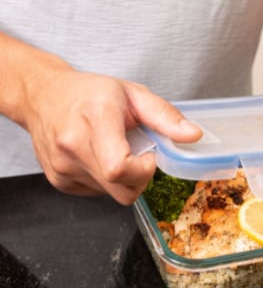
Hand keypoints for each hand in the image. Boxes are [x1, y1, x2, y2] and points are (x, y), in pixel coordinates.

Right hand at [22, 64, 201, 204]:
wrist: (43, 96)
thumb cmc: (89, 93)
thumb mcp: (133, 94)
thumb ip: (165, 116)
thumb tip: (193, 135)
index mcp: (94, 120)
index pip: (119, 167)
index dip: (143, 170)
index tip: (148, 155)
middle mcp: (72, 147)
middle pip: (120, 189)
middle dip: (140, 178)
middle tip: (137, 153)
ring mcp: (62, 168)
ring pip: (111, 194)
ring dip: (123, 178)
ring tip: (114, 149)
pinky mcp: (59, 181)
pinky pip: (98, 193)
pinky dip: (107, 180)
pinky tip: (100, 157)